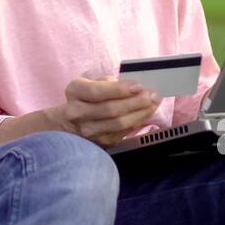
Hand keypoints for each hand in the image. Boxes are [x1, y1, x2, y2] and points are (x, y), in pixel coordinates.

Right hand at [47, 76, 161, 147]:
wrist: (71, 121)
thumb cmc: (88, 97)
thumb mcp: (93, 82)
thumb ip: (111, 83)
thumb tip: (137, 86)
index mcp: (75, 91)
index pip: (96, 91)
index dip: (119, 90)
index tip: (138, 86)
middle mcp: (77, 113)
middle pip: (110, 109)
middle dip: (136, 102)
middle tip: (153, 95)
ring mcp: (87, 131)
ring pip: (118, 124)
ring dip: (140, 113)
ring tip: (154, 104)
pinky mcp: (99, 142)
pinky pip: (122, 132)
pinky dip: (137, 122)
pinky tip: (145, 113)